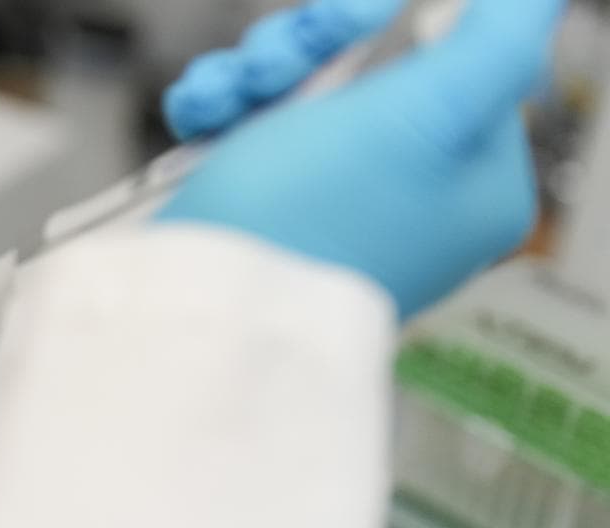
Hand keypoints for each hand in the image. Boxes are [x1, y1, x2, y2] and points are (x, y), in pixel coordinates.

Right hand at [156, 0, 564, 316]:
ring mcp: (334, 210)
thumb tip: (525, 8)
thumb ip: (500, 45)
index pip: (457, 65)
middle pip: (370, 72)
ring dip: (254, 76)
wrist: (202, 299)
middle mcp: (411, 202)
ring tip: (224, 101)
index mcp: (475, 188)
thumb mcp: (430, 110)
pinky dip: (221, 111)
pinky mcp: (267, 214)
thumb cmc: (311, 213)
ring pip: (301, 93)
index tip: (355, 24)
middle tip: (275, 70)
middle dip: (307, 50)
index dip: (395, 34)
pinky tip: (201, 117)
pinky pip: (251, 131)